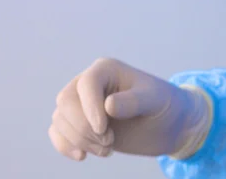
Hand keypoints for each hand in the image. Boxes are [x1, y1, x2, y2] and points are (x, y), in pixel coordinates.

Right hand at [49, 58, 211, 160]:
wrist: (168, 124)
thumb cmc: (164, 105)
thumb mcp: (155, 100)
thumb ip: (134, 101)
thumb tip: (108, 105)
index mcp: (106, 69)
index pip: (86, 84)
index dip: (90, 108)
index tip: (104, 130)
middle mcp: (90, 83)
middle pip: (66, 102)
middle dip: (83, 127)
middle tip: (109, 142)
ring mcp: (82, 103)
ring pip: (61, 118)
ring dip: (80, 139)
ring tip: (107, 149)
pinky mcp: (79, 123)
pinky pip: (57, 131)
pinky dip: (65, 145)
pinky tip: (82, 156)